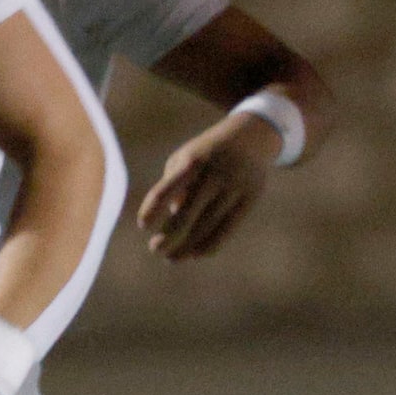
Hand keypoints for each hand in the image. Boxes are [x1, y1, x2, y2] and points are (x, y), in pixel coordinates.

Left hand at [134, 112, 277, 260]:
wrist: (252, 136)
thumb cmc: (206, 153)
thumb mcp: (186, 159)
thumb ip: (174, 186)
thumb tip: (173, 219)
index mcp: (192, 162)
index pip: (165, 190)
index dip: (151, 210)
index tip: (143, 226)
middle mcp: (215, 175)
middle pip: (187, 213)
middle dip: (169, 235)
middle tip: (154, 249)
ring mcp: (235, 187)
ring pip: (208, 224)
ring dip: (188, 246)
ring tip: (170, 258)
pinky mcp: (250, 199)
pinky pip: (229, 227)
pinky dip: (211, 244)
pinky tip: (195, 255)